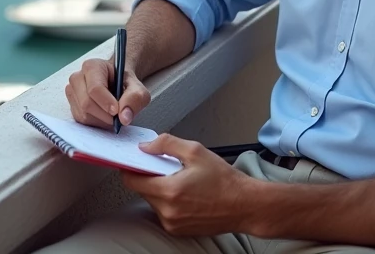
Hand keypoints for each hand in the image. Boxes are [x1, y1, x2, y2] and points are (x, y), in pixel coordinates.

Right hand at [65, 57, 150, 128]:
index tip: (117, 111)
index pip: (95, 88)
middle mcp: (78, 77)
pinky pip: (81, 120)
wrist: (118, 83)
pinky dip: (95, 122)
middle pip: (86, 103)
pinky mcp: (72, 104)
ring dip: (100, 120)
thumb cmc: (125, 83)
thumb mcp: (137, 89)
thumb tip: (124, 117)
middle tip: (118, 117)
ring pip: (83, 114)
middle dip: (104, 115)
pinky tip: (104, 116)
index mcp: (92, 66)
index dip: (106, 102)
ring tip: (112, 115)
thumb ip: (134, 99)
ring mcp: (72, 91)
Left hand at [122, 134, 257, 236]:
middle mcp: (168, 211)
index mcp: (169, 191)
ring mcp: (172, 223)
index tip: (134, 160)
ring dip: (160, 189)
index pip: (132, 181)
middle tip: (167, 167)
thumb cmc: (225, 180)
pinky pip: (163, 212)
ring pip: (153, 201)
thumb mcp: (196, 151)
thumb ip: (166, 144)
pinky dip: (168, 202)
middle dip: (150, 177)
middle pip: (142, 191)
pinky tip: (186, 194)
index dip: (130, 168)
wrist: (245, 205)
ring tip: (181, 181)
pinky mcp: (178, 230)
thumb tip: (146, 147)